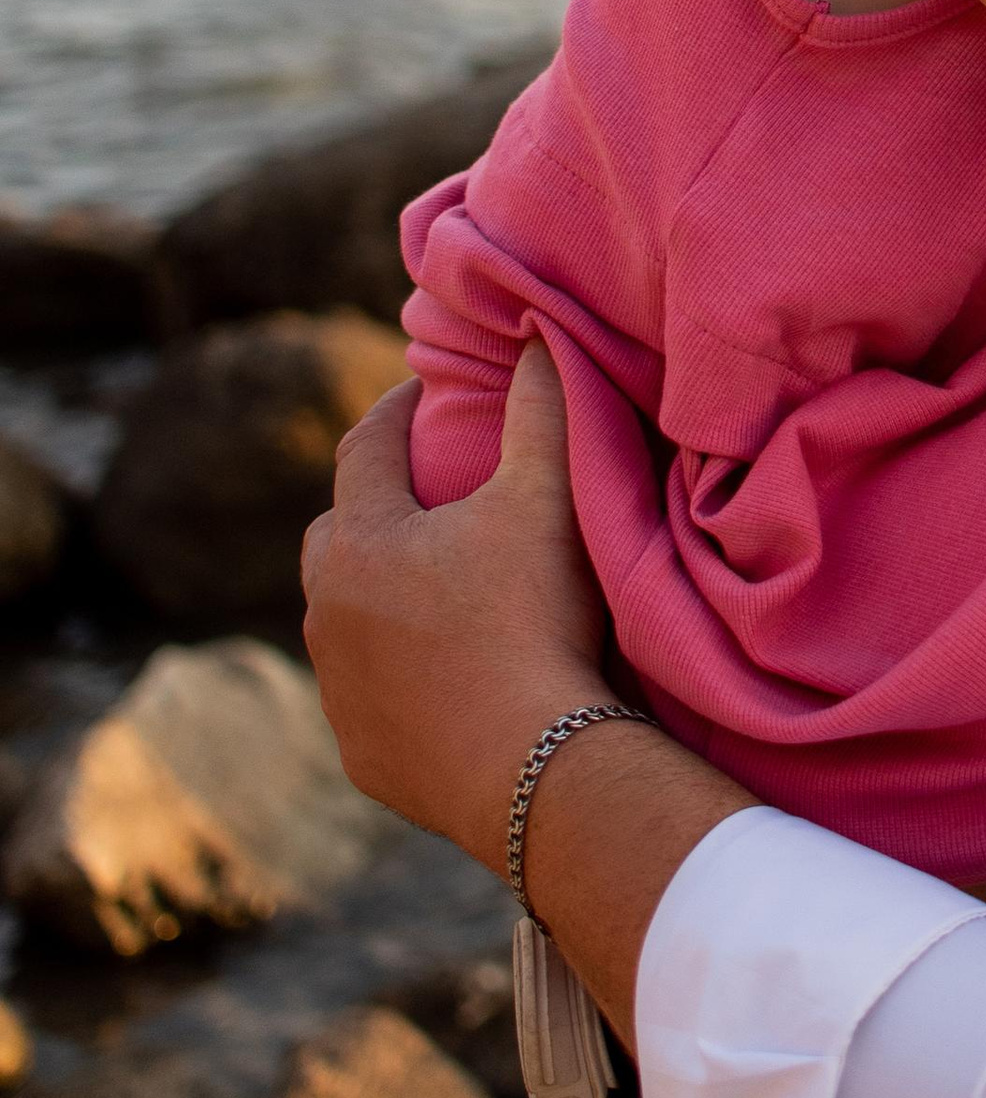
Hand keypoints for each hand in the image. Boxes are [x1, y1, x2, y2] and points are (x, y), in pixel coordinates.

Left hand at [302, 343, 612, 880]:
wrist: (533, 764)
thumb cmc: (535, 622)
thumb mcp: (544, 500)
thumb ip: (539, 410)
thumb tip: (536, 333)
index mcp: (361, 541)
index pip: (363, 450)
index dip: (393, 413)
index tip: (419, 396)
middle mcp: (327, 612)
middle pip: (333, 538)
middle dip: (371, 510)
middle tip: (423, 499)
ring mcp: (338, 689)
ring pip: (341, 622)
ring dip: (375, 598)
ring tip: (432, 590)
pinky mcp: (361, 752)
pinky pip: (366, 697)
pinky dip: (393, 675)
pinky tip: (437, 676)